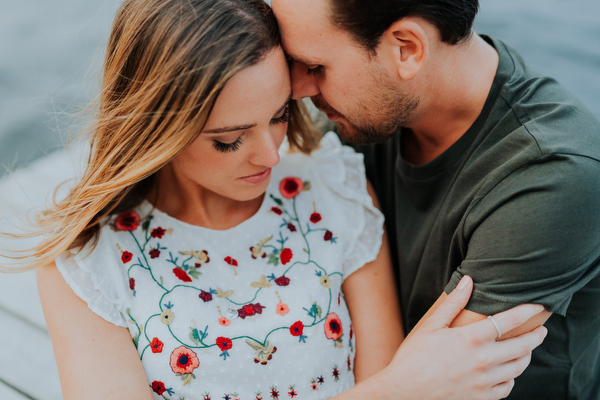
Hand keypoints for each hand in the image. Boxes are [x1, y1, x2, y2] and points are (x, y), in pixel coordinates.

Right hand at [380, 276, 546, 399]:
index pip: (509, 321)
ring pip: (518, 368)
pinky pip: (507, 388)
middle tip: (541, 329)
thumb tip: (469, 280)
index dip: (526, 311)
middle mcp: (483, 361)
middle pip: (522, 347)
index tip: (536, 306)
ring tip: (527, 349)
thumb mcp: (431, 325)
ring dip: (526, 356)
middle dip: (536, 336)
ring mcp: (484, 382)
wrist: (405, 392)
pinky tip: (508, 372)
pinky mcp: (481, 398)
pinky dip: (512, 378)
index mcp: (471, 339)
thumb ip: (453, 303)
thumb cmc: (413, 357)